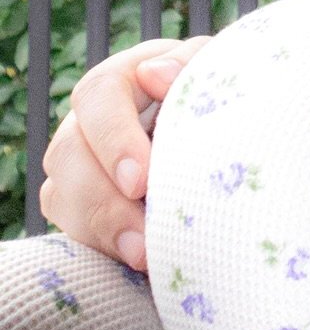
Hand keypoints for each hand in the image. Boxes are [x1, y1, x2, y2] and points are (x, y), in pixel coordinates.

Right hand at [38, 33, 213, 271]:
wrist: (224, 134)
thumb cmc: (220, 96)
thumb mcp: (216, 71)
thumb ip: (191, 66)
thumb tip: (155, 75)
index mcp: (123, 79)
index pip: (99, 95)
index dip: (113, 138)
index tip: (140, 181)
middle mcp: (91, 121)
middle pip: (68, 153)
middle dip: (103, 201)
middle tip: (143, 237)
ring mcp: (80, 165)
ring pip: (63, 197)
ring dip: (103, 232)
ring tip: (145, 258)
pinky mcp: (82, 206)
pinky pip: (74, 230)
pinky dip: (106, 247)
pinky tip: (141, 263)